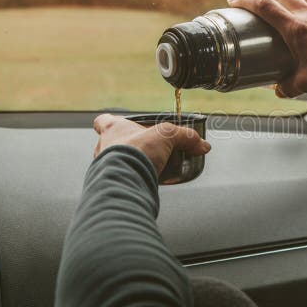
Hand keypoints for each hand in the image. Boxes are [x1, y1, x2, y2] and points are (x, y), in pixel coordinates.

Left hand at [93, 114, 210, 176]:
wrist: (126, 181)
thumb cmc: (136, 152)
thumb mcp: (167, 136)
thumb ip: (186, 138)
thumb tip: (203, 145)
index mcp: (112, 130)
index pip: (103, 121)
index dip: (113, 121)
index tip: (123, 124)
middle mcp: (104, 148)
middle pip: (112, 143)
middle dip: (129, 146)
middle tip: (146, 149)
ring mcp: (105, 168)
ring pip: (116, 163)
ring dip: (131, 164)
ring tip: (150, 167)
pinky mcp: (113, 184)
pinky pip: (123, 180)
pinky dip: (134, 180)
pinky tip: (149, 182)